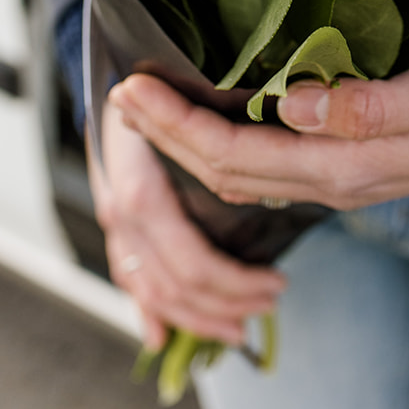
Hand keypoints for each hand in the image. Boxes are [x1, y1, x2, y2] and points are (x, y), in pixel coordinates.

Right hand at [89, 99, 286, 347]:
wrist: (110, 72)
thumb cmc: (155, 82)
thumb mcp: (193, 105)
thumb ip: (233, 134)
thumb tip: (299, 124)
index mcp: (142, 194)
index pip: (193, 264)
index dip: (238, 283)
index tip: (279, 282)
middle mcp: (122, 217)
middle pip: (178, 286)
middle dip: (229, 303)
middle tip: (273, 300)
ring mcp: (114, 224)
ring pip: (155, 292)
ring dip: (199, 316)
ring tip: (241, 326)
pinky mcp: (113, 224)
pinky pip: (129, 279)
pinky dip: (148, 311)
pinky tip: (161, 335)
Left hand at [109, 54, 408, 212]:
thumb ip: (370, 109)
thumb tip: (290, 107)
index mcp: (352, 166)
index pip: (239, 159)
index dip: (177, 131)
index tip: (129, 91)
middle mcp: (342, 177)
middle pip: (234, 173)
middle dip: (170, 140)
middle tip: (122, 95)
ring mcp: (354, 170)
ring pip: (255, 171)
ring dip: (198, 143)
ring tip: (160, 104)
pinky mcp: (367, 154)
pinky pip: (284, 160)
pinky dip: (239, 140)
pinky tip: (229, 110)